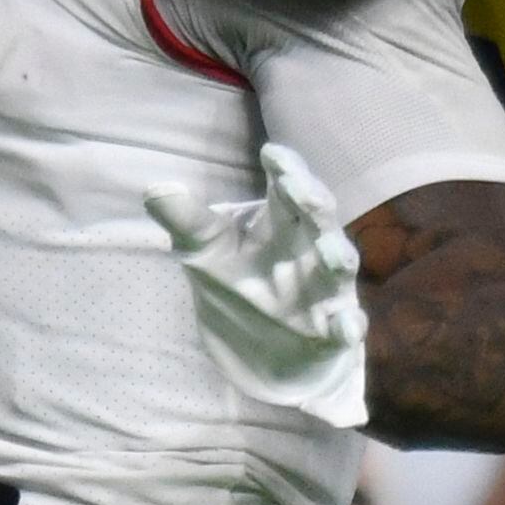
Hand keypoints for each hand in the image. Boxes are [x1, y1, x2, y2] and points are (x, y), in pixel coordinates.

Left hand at [147, 140, 368, 427]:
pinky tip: (347, 328)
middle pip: (318, 219)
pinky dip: (349, 326)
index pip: (287, 187)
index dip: (285, 169)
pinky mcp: (333, 331)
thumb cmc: (237, 283)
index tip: (270, 154)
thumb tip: (155, 188)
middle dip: (312, 203)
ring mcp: (325, 290)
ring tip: (332, 253)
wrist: (257, 351)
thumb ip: (187, 221)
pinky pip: (347, 327)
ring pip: (340, 267)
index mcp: (281, 222)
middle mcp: (310, 249)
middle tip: (298, 187)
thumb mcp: (204, 251)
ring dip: (338, 258)